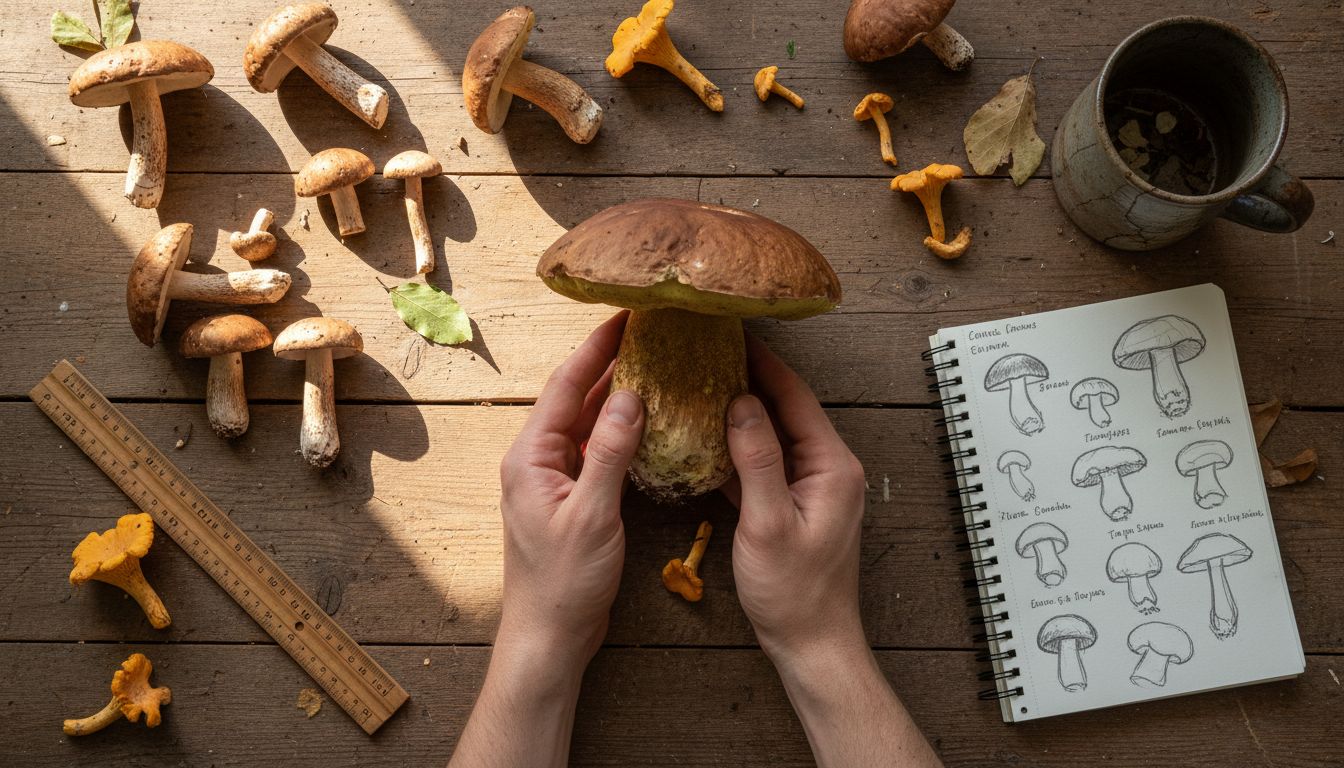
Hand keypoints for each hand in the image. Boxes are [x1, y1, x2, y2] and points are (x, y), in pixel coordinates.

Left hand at [497, 311, 644, 664]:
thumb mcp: (591, 514)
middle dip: (609, 364)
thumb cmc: (563, 582)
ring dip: (617, 396)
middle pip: (574, 398)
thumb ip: (609, 452)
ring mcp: (552, 479)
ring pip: (586, 423)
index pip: (564, 386)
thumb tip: (629, 396)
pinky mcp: (571, 497)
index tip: (625, 316)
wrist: (550, 635)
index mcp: (530, 457)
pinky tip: (648, 420)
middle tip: (647, 333)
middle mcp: (536, 460)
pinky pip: (596, 450)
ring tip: (654, 364)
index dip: (595, 349)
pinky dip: (620, 432)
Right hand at [723, 335, 867, 663]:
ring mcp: (814, 487)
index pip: (795, 396)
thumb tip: (741, 402)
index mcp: (831, 465)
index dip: (763, 362)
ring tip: (704, 383)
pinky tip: (710, 437)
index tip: (732, 334)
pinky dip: (741, 447)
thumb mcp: (768, 522)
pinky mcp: (796, 505)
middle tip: (711, 351)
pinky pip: (767, 463)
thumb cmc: (794, 591)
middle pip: (786, 409)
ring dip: (743, 412)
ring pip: (774, 435)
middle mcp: (828, 469)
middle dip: (750, 379)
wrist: (812, 642)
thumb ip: (757, 459)